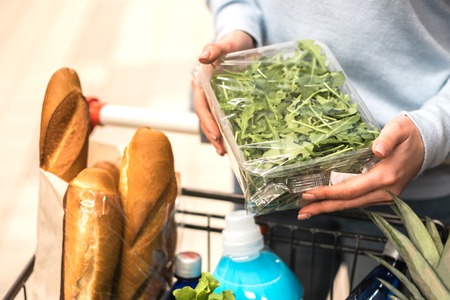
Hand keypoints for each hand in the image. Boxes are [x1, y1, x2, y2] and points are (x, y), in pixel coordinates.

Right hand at [192, 31, 254, 154]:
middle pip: (205, 117)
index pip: (201, 104)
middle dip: (212, 134)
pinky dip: (225, 131)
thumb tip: (202, 57)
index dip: (207, 120)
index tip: (216, 133)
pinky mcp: (224, 100)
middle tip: (221, 150)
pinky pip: (222, 118)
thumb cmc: (234, 42)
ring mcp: (214, 97)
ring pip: (212, 120)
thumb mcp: (228, 43)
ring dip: (216, 137)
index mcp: (202, 80)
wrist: (243, 42)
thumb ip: (215, 48)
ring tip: (222, 152)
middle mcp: (205, 91)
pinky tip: (230, 143)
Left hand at [297, 115, 424, 219]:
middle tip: (301, 212)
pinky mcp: (383, 194)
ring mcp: (385, 195)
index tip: (308, 194)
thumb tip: (376, 150)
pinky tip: (327, 202)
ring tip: (308, 210)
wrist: (428, 144)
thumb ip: (387, 138)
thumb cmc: (409, 134)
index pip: (350, 190)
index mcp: (385, 177)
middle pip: (348, 203)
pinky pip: (358, 201)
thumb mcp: (398, 129)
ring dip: (330, 207)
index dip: (328, 193)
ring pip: (352, 205)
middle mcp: (385, 191)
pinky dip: (341, 203)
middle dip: (323, 207)